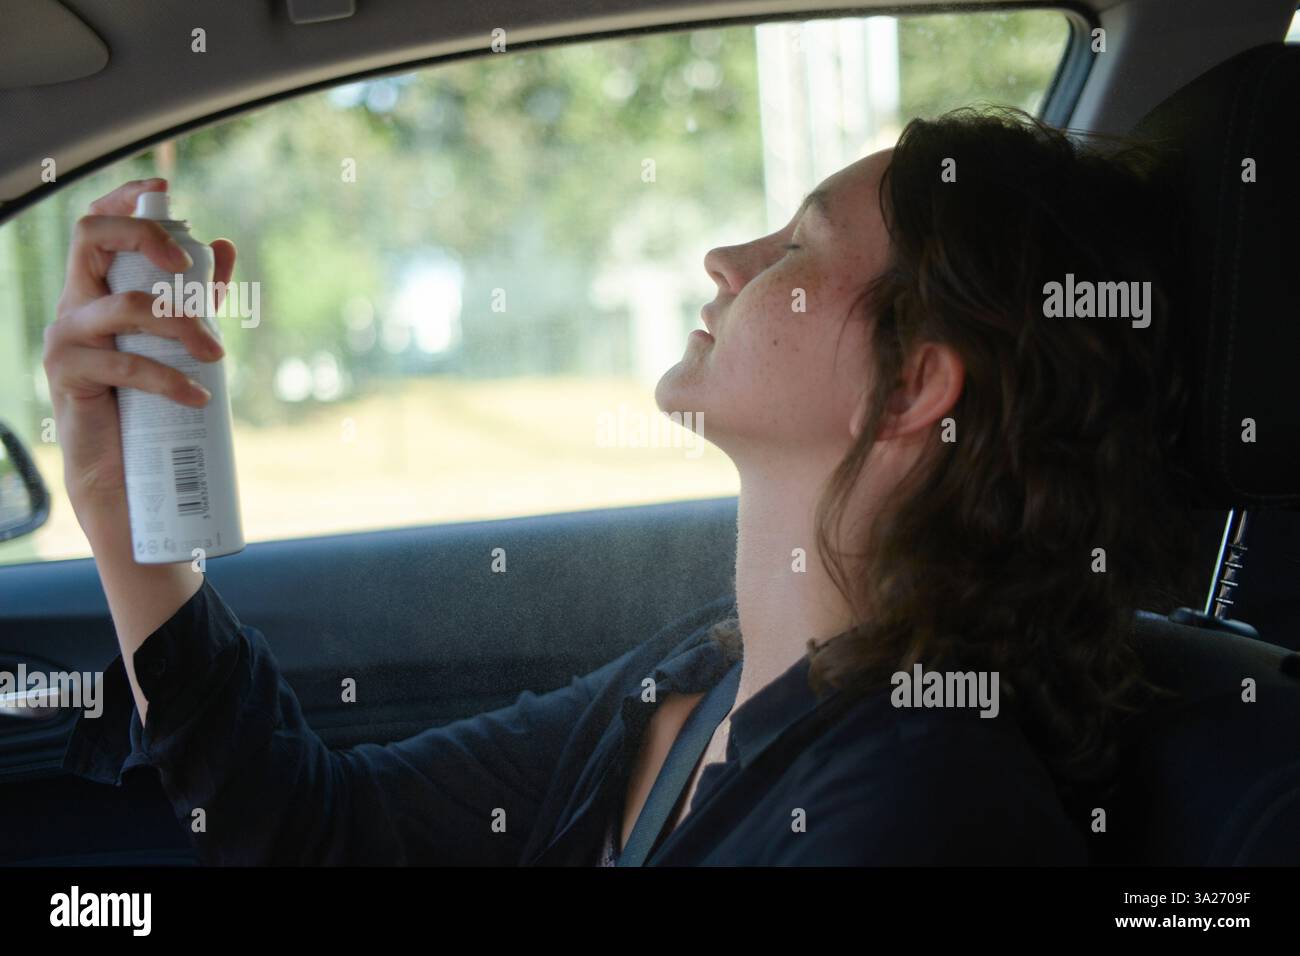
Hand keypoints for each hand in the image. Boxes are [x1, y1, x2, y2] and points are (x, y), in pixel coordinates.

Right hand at [42, 178, 236, 522]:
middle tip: (188, 268)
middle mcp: (75, 306)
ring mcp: (66, 338)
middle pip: (89, 238)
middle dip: (145, 238)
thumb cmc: (148, 403)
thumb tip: (225, 244)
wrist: (121, 474)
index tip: (163, 189)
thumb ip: (198, 296)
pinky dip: (170, 378)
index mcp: (97, 291)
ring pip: (124, 305)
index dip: (123, 199)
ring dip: (181, 324)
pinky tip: (199, 395)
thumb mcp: (179, 341)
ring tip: (218, 356)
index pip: (96, 226)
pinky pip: (124, 363)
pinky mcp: (69, 375)